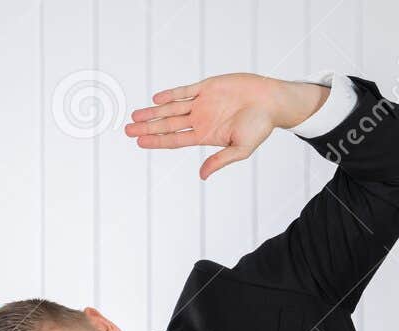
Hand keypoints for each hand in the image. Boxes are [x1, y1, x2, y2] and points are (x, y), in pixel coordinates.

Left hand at [124, 73, 328, 179]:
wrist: (272, 101)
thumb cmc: (260, 126)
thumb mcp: (241, 149)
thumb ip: (220, 161)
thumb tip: (202, 176)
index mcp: (205, 136)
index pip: (175, 140)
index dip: (156, 141)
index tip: (139, 143)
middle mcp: (200, 119)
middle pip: (167, 124)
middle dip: (147, 127)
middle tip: (127, 130)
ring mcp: (202, 103)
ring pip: (171, 108)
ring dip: (153, 112)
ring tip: (135, 116)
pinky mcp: (207, 86)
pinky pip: (185, 90)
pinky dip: (171, 94)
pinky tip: (157, 99)